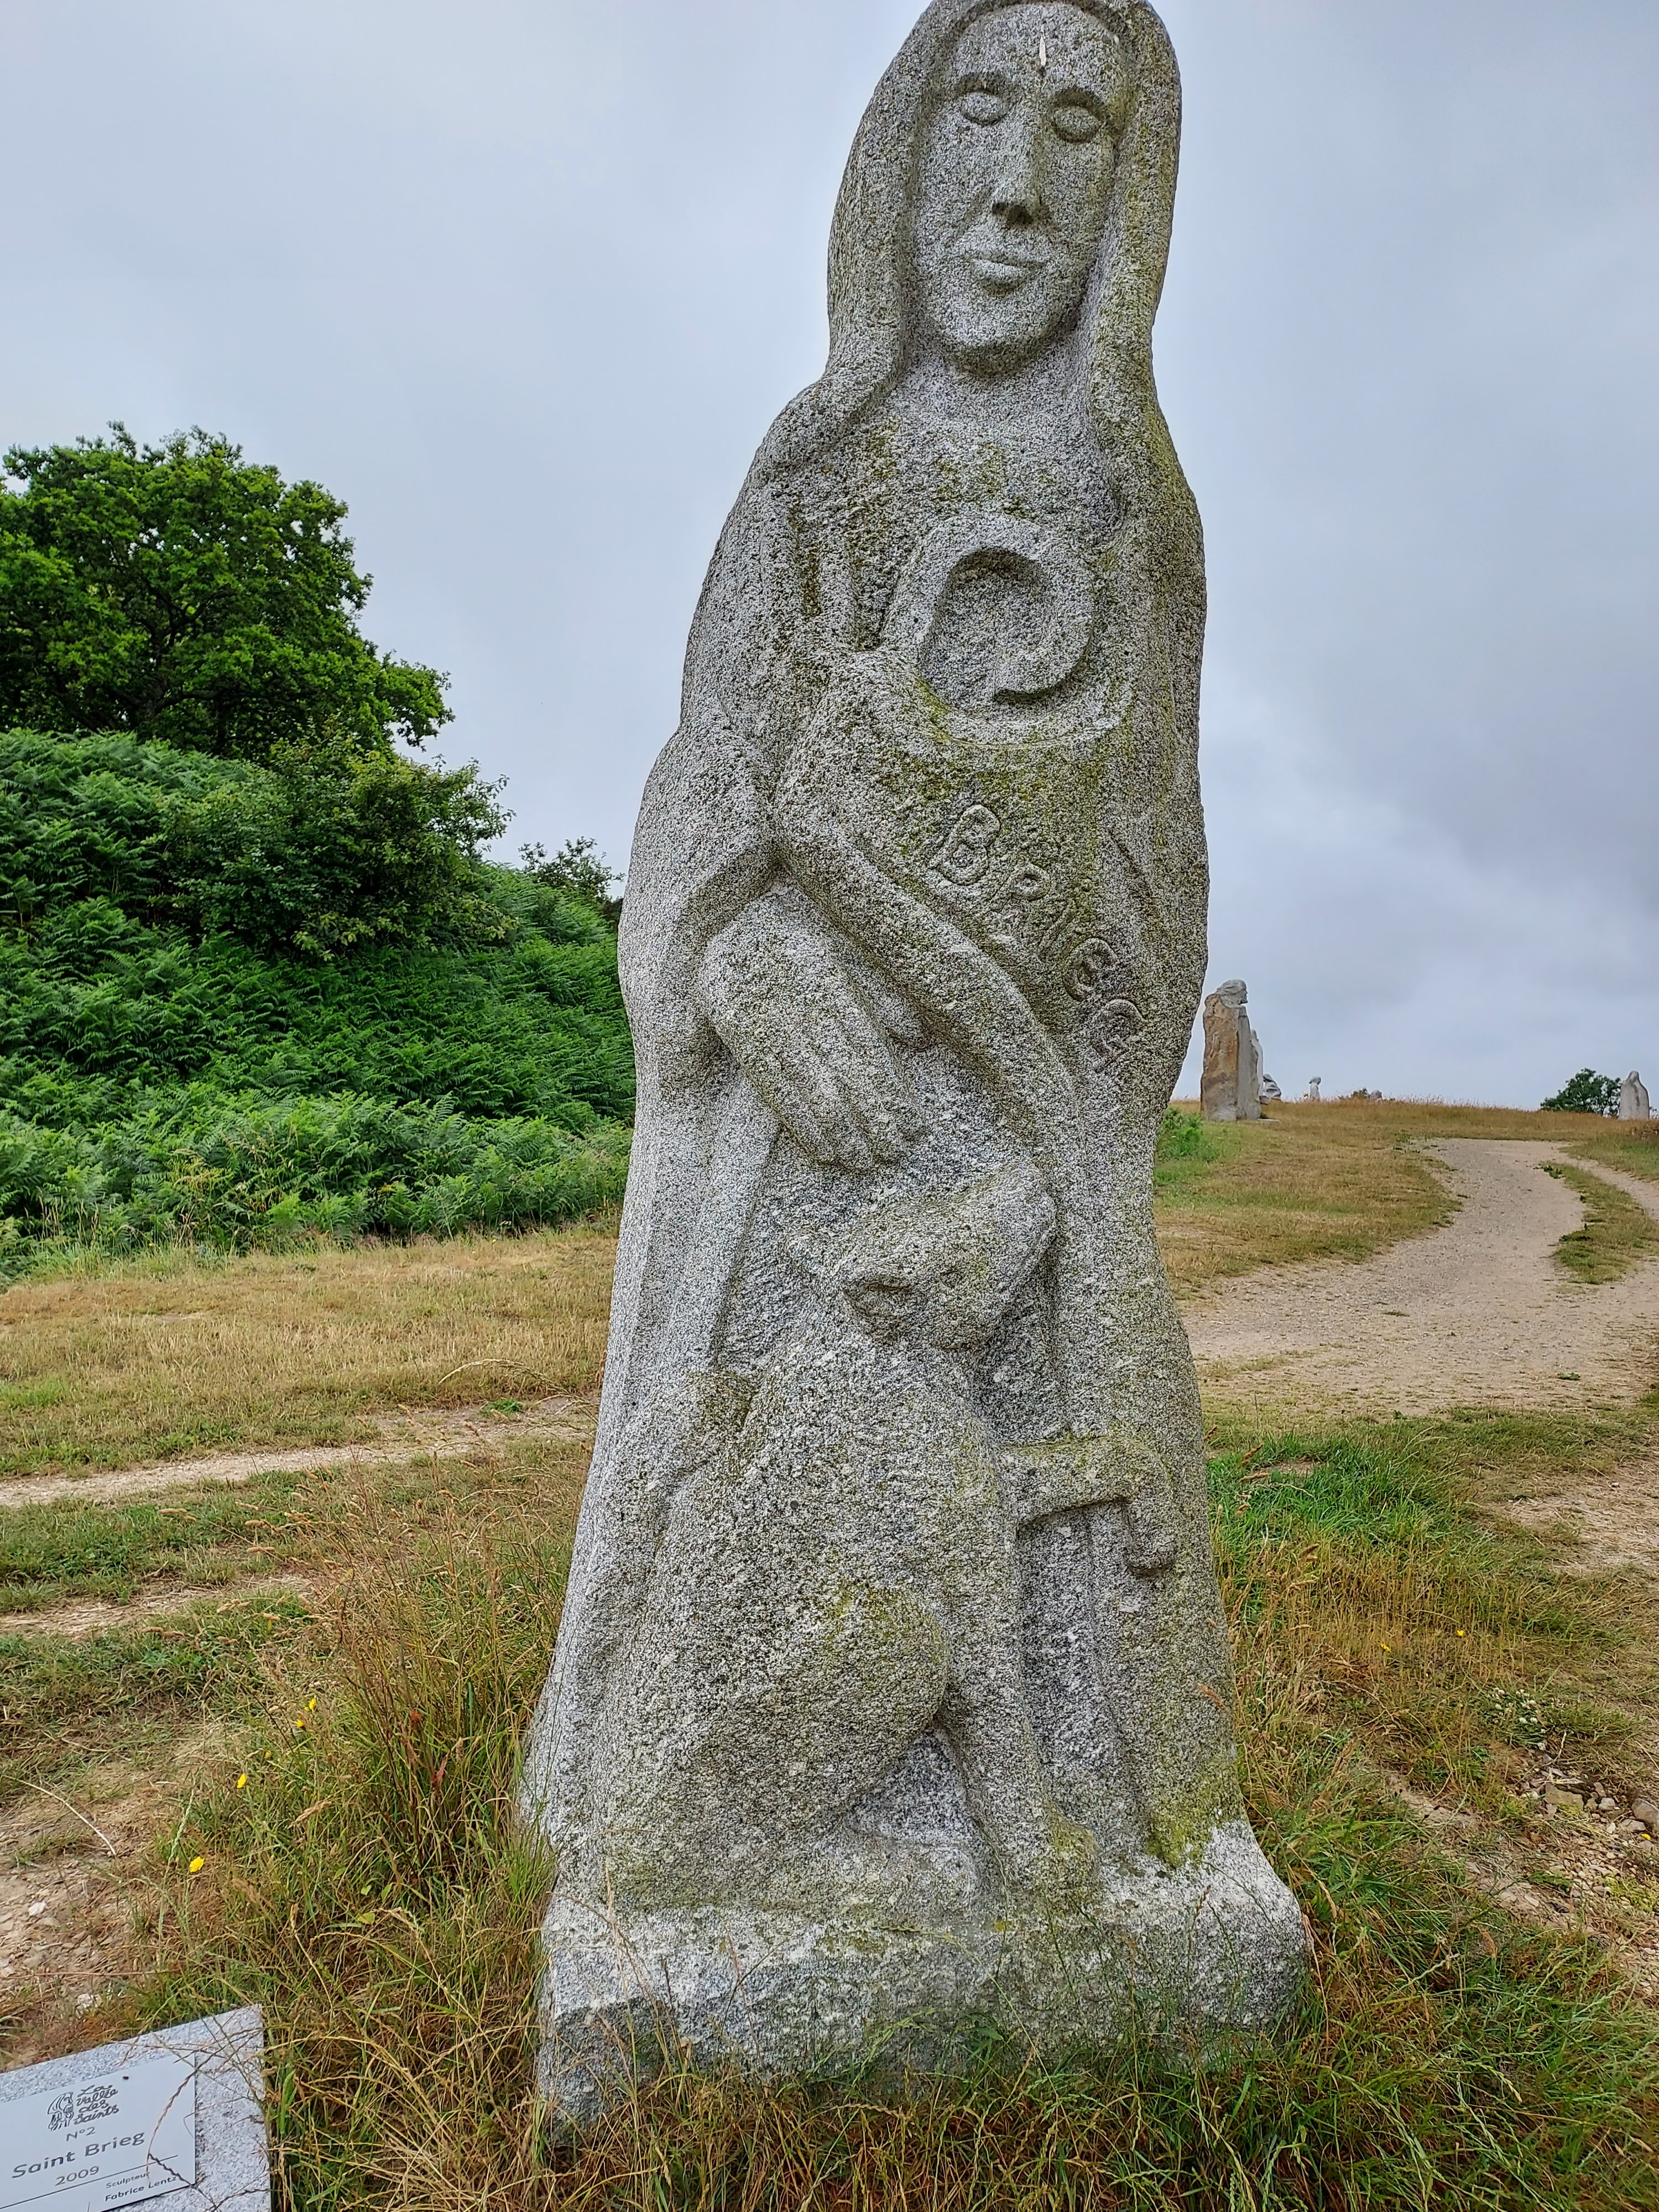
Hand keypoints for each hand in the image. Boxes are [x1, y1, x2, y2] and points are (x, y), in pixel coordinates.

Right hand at [697, 890, 923, 1169]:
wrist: (730, 922)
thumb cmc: (800, 945)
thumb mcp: (845, 955)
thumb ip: (883, 997)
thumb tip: (921, 1039)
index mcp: (829, 978)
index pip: (868, 1047)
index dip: (892, 1090)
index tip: (913, 1127)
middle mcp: (800, 1000)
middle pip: (843, 1071)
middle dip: (871, 1117)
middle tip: (893, 1154)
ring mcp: (767, 1019)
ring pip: (810, 1084)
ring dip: (839, 1129)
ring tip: (862, 1161)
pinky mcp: (739, 1034)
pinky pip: (773, 1086)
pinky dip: (799, 1122)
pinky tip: (822, 1149)